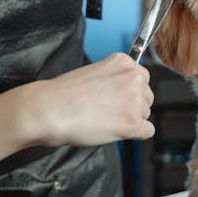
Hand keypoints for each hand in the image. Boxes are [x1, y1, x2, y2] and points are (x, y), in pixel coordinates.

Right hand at [20, 53, 155, 147]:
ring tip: (105, 119)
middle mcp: (134, 77)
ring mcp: (135, 100)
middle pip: (147, 96)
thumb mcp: (94, 72)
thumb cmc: (64, 94)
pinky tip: (116, 130)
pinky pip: (148, 131)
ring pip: (146, 114)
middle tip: (108, 110)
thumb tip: (128, 91)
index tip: (115, 97)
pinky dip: (135, 135)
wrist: (49, 110)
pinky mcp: (133, 123)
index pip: (142, 78)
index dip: (128, 91)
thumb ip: (116, 78)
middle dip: (132, 105)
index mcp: (124, 62)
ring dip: (130, 119)